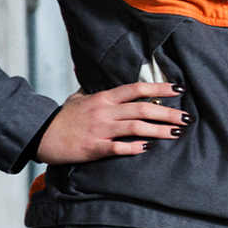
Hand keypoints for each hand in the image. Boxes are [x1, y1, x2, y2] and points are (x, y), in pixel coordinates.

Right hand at [35, 82, 184, 163]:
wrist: (40, 135)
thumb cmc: (62, 117)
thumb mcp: (78, 98)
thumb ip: (94, 90)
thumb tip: (100, 79)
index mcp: (103, 98)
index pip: (136, 89)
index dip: (159, 88)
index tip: (179, 89)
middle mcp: (104, 112)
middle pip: (142, 109)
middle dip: (168, 113)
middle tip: (187, 117)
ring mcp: (100, 130)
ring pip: (135, 128)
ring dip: (158, 131)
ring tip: (177, 133)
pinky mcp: (94, 148)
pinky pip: (118, 148)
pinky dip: (134, 148)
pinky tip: (148, 148)